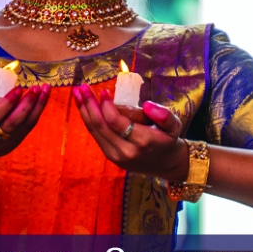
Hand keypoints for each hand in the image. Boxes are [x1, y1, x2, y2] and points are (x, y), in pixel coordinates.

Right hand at [0, 84, 50, 162]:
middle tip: (36, 89)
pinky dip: (35, 113)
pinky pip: (26, 129)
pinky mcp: (11, 146)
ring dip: (37, 108)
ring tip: (45, 90)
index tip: (18, 89)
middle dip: (26, 106)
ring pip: (23, 127)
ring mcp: (1, 146)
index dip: (7, 103)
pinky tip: (41, 99)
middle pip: (11, 124)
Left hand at [72, 84, 188, 180]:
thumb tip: (146, 105)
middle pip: (101, 126)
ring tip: (77, 93)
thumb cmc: (168, 139)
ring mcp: (116, 155)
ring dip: (84, 111)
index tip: (103, 91)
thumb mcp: (175, 126)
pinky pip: (96, 135)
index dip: (107, 106)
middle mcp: (126, 151)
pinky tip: (83, 106)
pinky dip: (88, 119)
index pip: (116, 123)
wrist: (165, 163)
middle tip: (83, 87)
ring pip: (95, 131)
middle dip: (90, 105)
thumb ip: (164, 115)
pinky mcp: (110, 156)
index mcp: (142, 142)